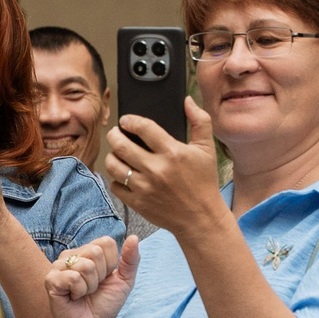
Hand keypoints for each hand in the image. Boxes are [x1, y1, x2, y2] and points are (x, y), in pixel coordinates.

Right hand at [46, 233, 138, 317]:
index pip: (106, 242)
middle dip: (100, 275)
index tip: (104, 279)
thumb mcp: (124, 281)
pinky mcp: (51, 280)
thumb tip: (134, 237)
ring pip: (85, 265)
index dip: (111, 263)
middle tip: (93, 288)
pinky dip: (80, 292)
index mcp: (87, 251)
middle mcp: (71, 255)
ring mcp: (58, 266)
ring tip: (83, 294)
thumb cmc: (104, 304)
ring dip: (90, 286)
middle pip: (95, 252)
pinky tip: (73, 297)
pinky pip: (74, 278)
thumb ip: (131, 259)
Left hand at [105, 97, 221, 235]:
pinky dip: (116, 178)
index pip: (143, 128)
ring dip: (112, 155)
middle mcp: (156, 169)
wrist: (200, 217)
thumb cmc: (204, 181)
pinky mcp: (137, 202)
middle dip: (114, 135)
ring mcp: (144, 187)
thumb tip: (187, 100)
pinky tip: (123, 173)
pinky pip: (115, 185)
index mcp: (173, 152)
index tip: (125, 120)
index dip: (130, 121)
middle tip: (116, 133)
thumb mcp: (206, 149)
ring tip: (117, 153)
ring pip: (113, 165)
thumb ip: (199, 121)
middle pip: (121, 145)